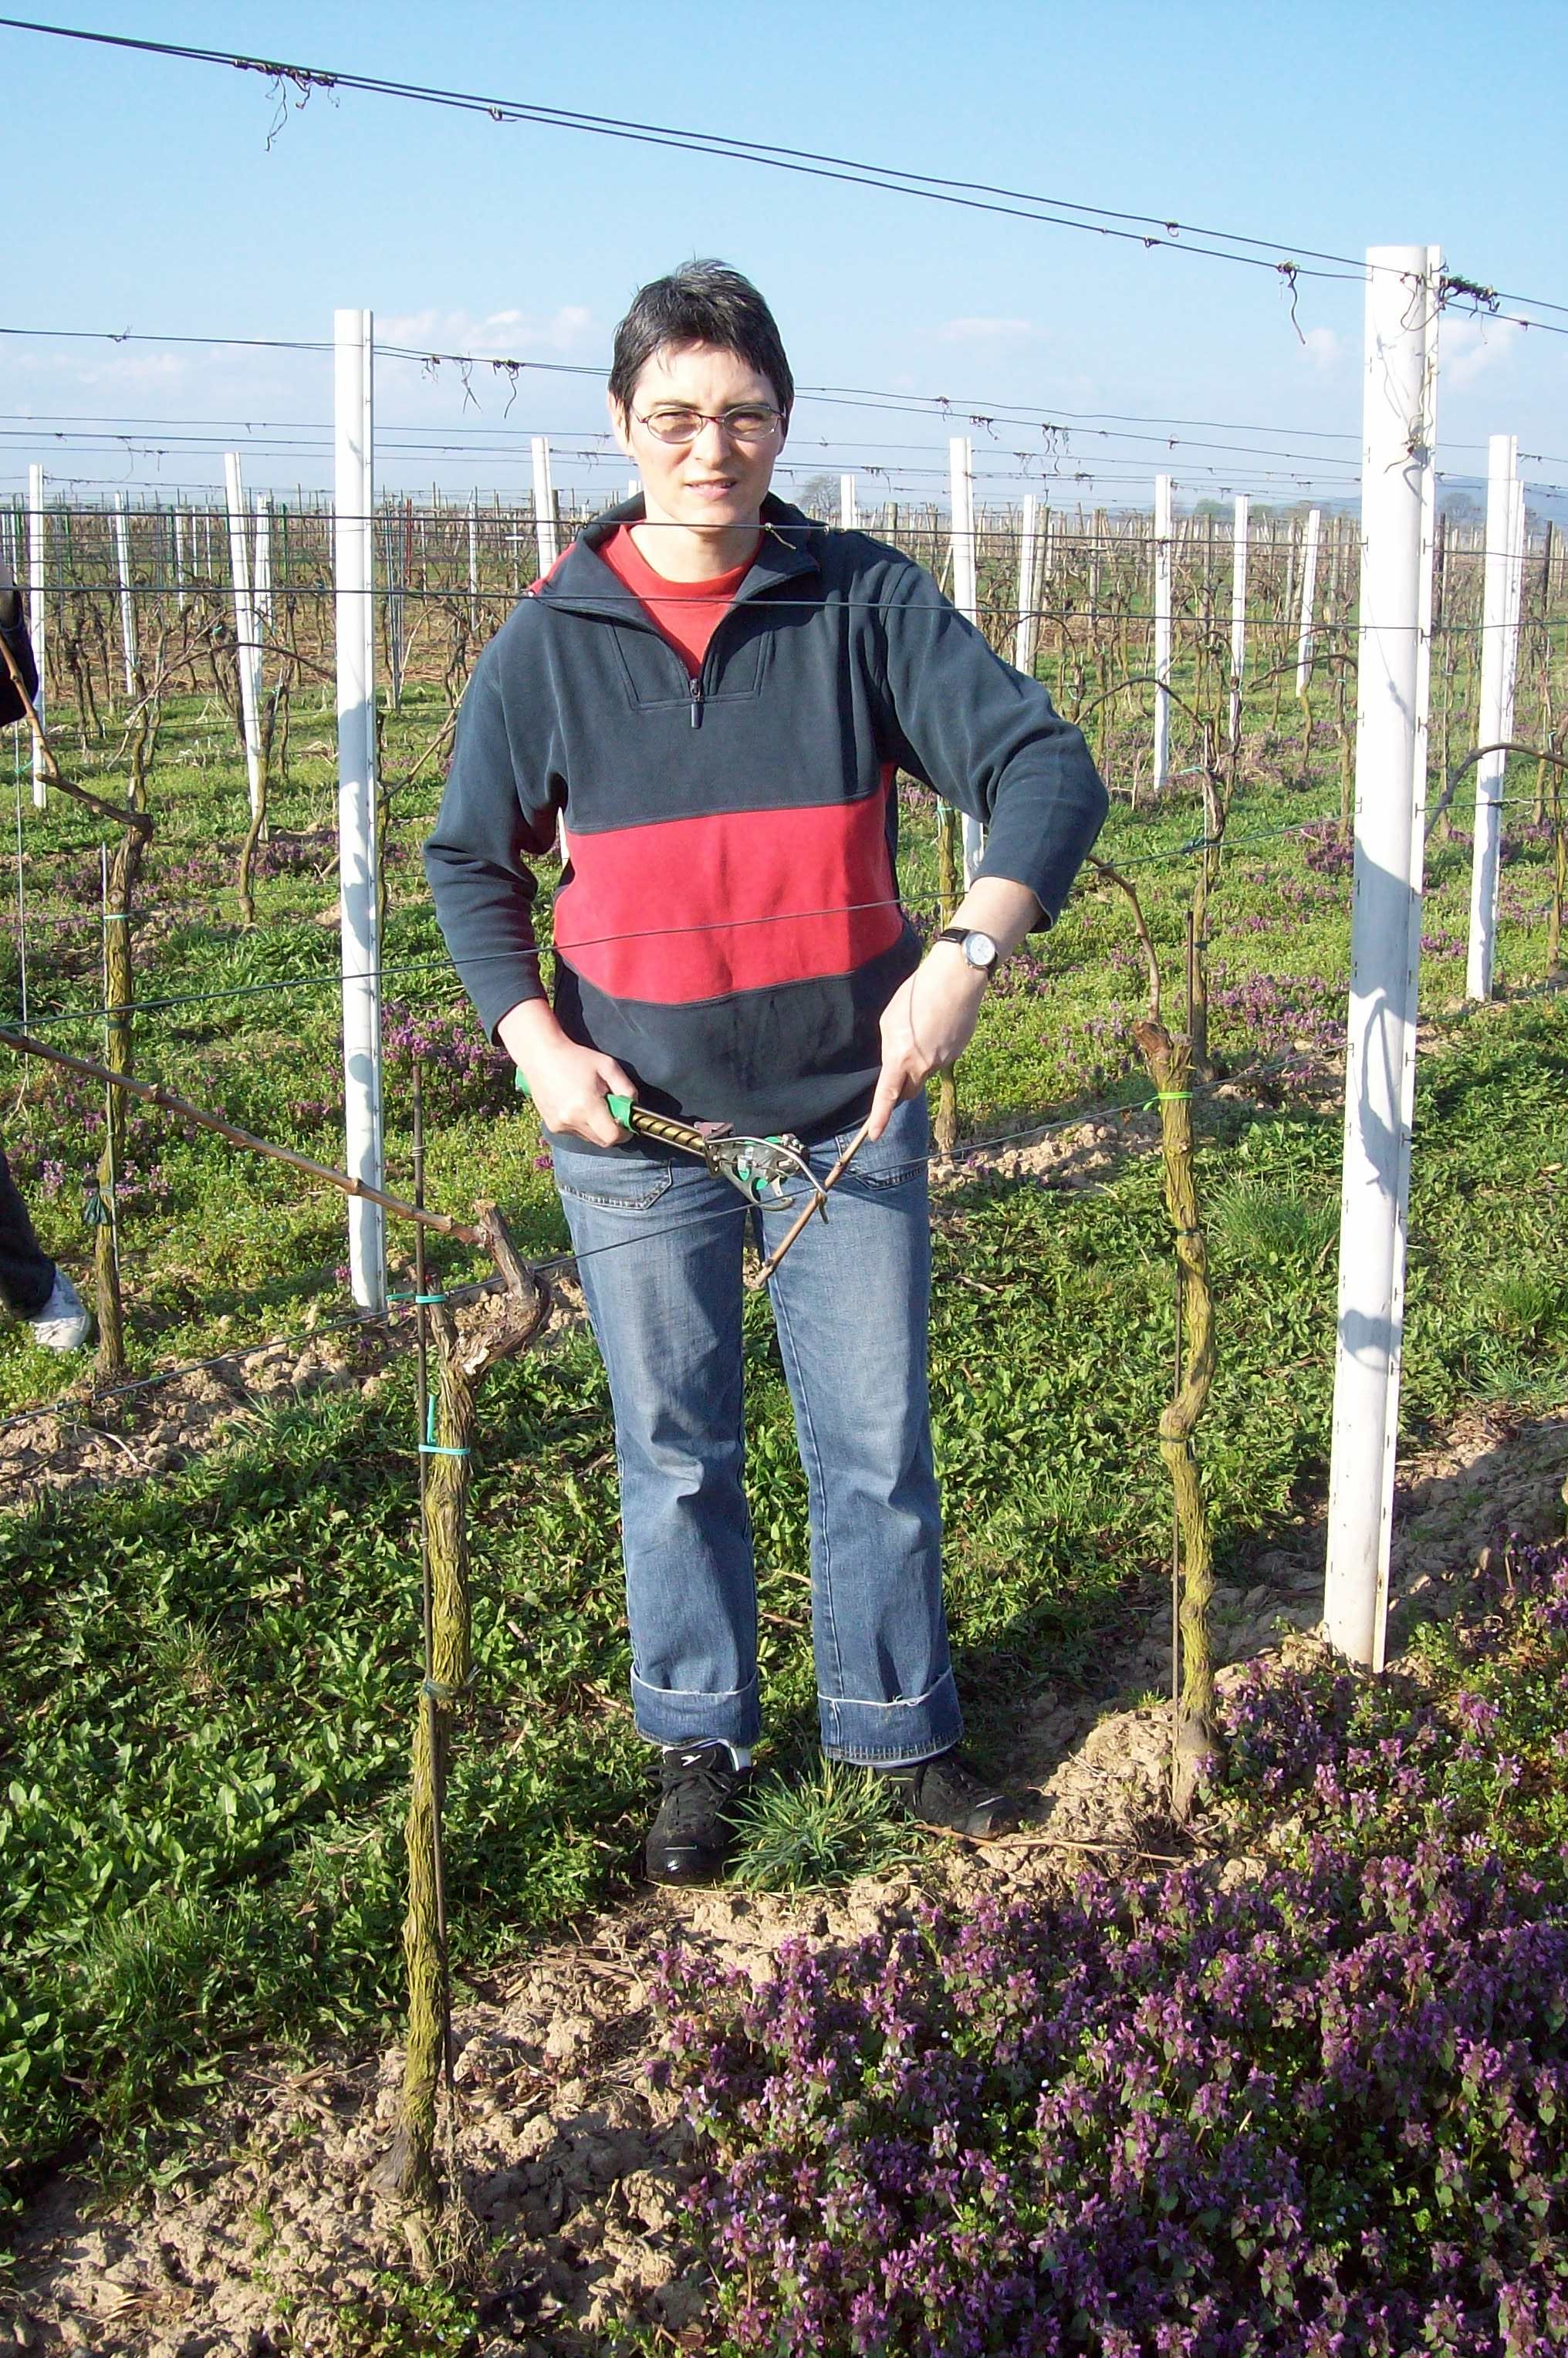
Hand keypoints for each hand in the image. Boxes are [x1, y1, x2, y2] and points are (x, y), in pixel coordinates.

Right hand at [497, 1001, 635, 1146]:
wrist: (541, 1055)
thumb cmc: (577, 1057)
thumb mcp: (608, 1066)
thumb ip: (626, 1088)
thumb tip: (634, 1107)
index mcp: (587, 1105)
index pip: (612, 1137)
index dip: (624, 1132)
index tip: (626, 1121)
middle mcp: (571, 1120)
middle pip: (602, 1141)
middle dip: (612, 1130)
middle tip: (611, 1109)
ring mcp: (559, 1125)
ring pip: (589, 1138)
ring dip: (596, 1127)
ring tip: (590, 1102)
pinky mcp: (552, 1126)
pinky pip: (576, 1133)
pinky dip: (582, 1124)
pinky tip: (576, 1104)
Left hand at [868, 951, 987, 1139]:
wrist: (956, 978)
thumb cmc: (917, 993)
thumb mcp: (890, 1019)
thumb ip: (890, 1047)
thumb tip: (896, 1063)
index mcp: (901, 1057)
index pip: (888, 1095)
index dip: (880, 1117)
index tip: (876, 1134)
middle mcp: (924, 1065)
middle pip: (910, 1090)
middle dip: (903, 1086)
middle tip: (899, 1063)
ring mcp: (944, 1060)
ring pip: (927, 1071)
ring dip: (921, 1059)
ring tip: (924, 1026)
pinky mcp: (959, 1051)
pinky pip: (943, 1058)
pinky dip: (937, 1047)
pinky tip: (939, 1023)